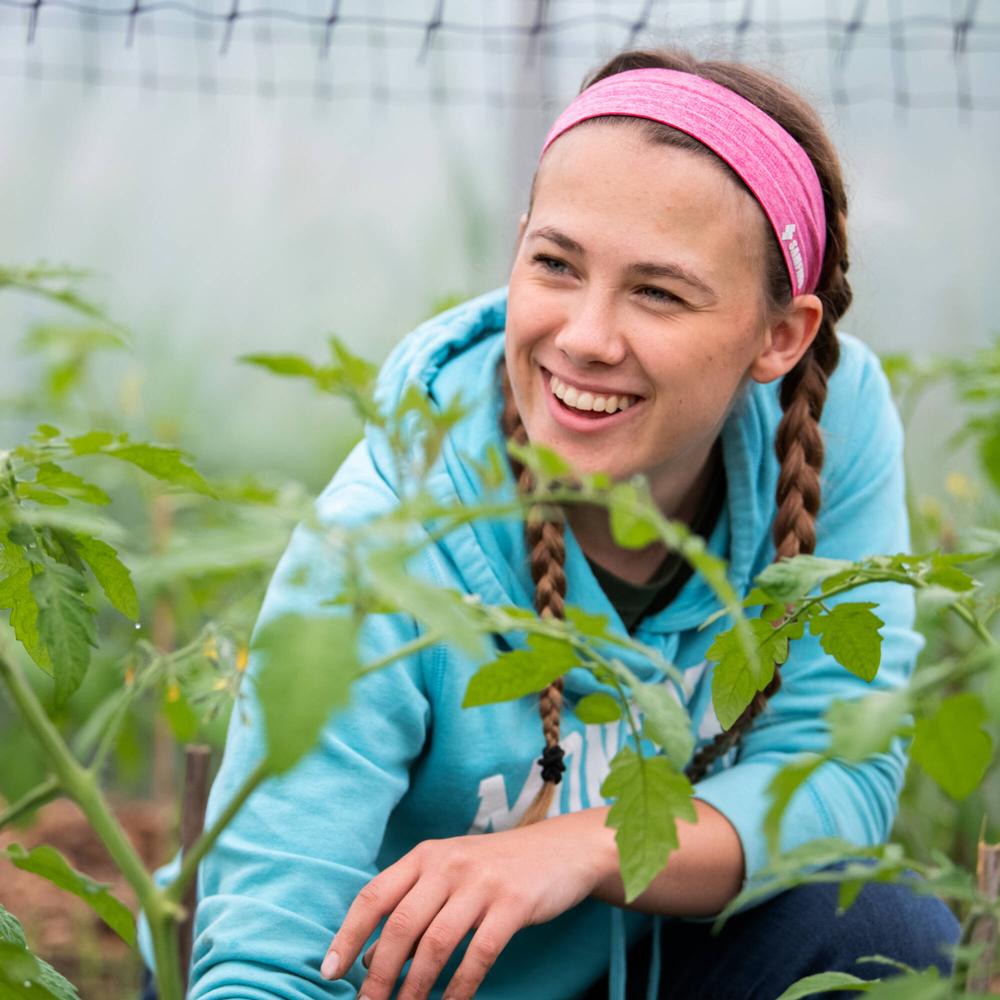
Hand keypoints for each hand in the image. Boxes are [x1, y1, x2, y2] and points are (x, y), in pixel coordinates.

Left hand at [319, 810, 610, 998]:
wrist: (562, 849)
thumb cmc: (497, 867)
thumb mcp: (450, 874)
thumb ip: (412, 906)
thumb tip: (369, 957)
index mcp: (426, 856)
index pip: (374, 895)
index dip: (348, 934)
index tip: (330, 972)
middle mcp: (448, 864)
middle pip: (400, 925)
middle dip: (378, 975)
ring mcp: (481, 882)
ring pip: (435, 944)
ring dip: (415, 988)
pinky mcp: (513, 903)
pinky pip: (478, 954)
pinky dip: (460, 987)